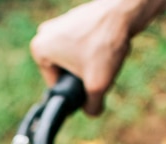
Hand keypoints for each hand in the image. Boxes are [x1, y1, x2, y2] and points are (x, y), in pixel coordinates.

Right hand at [30, 0, 132, 114]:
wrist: (126, 9)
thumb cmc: (105, 43)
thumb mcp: (97, 85)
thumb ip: (91, 107)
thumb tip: (91, 111)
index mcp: (39, 49)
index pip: (55, 85)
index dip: (75, 90)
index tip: (89, 81)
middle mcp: (44, 35)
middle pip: (65, 72)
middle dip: (83, 75)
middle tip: (98, 69)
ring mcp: (59, 24)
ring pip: (75, 59)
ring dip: (91, 63)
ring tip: (104, 55)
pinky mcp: (74, 18)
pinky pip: (83, 45)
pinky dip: (95, 49)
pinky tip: (107, 45)